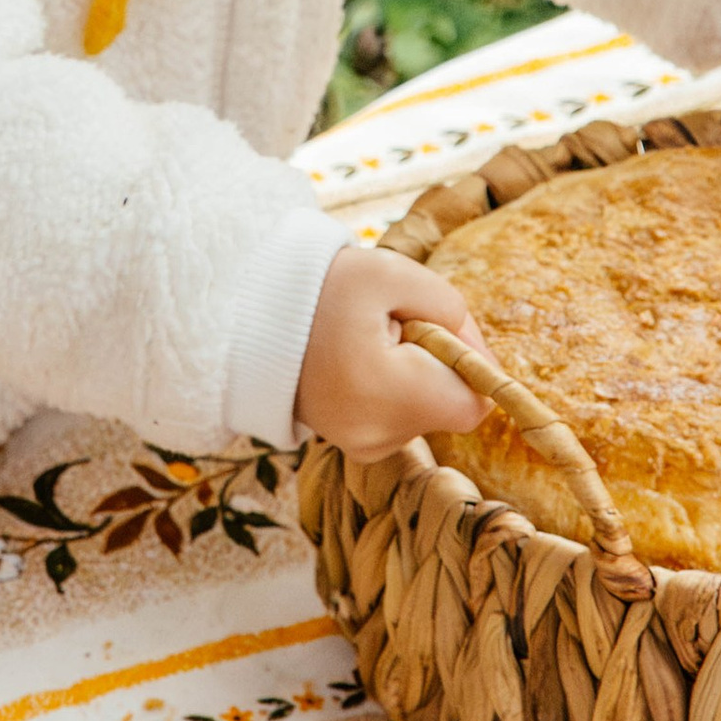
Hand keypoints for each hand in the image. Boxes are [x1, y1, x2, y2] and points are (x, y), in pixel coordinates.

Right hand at [295, 244, 496, 453]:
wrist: (244, 315)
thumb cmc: (319, 288)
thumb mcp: (392, 273)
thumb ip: (450, 308)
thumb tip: (476, 354)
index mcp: (389, 398)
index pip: (474, 404)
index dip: (473, 362)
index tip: (438, 326)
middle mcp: (377, 437)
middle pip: (448, 404)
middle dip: (436, 360)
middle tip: (391, 322)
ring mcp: (361, 447)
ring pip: (423, 408)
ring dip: (413, 372)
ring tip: (365, 337)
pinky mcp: (351, 444)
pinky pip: (397, 415)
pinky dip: (391, 386)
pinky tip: (356, 358)